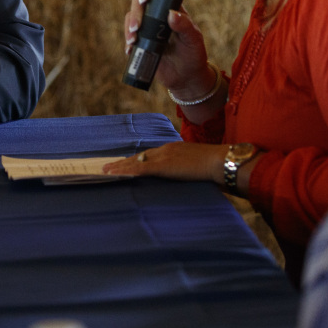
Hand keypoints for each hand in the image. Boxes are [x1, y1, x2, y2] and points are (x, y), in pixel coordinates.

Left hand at [102, 141, 228, 184]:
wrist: (221, 161)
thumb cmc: (216, 167)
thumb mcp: (199, 167)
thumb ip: (189, 170)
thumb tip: (187, 179)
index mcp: (175, 149)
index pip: (151, 155)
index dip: (137, 160)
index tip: (126, 163)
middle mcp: (166, 149)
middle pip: (140, 157)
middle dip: (124, 162)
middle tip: (109, 167)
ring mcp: (164, 156)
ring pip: (136, 162)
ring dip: (120, 167)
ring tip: (106, 171)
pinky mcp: (163, 166)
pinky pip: (140, 169)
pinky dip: (126, 172)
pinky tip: (115, 174)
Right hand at [124, 0, 212, 93]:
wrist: (187, 77)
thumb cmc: (194, 54)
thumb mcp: (193, 39)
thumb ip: (185, 26)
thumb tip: (171, 14)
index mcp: (170, 8)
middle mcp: (156, 16)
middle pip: (138, 4)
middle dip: (135, 13)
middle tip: (137, 27)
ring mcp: (147, 29)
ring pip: (131, 19)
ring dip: (128, 28)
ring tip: (133, 40)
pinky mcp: (141, 44)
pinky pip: (129, 39)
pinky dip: (127, 44)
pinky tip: (130, 50)